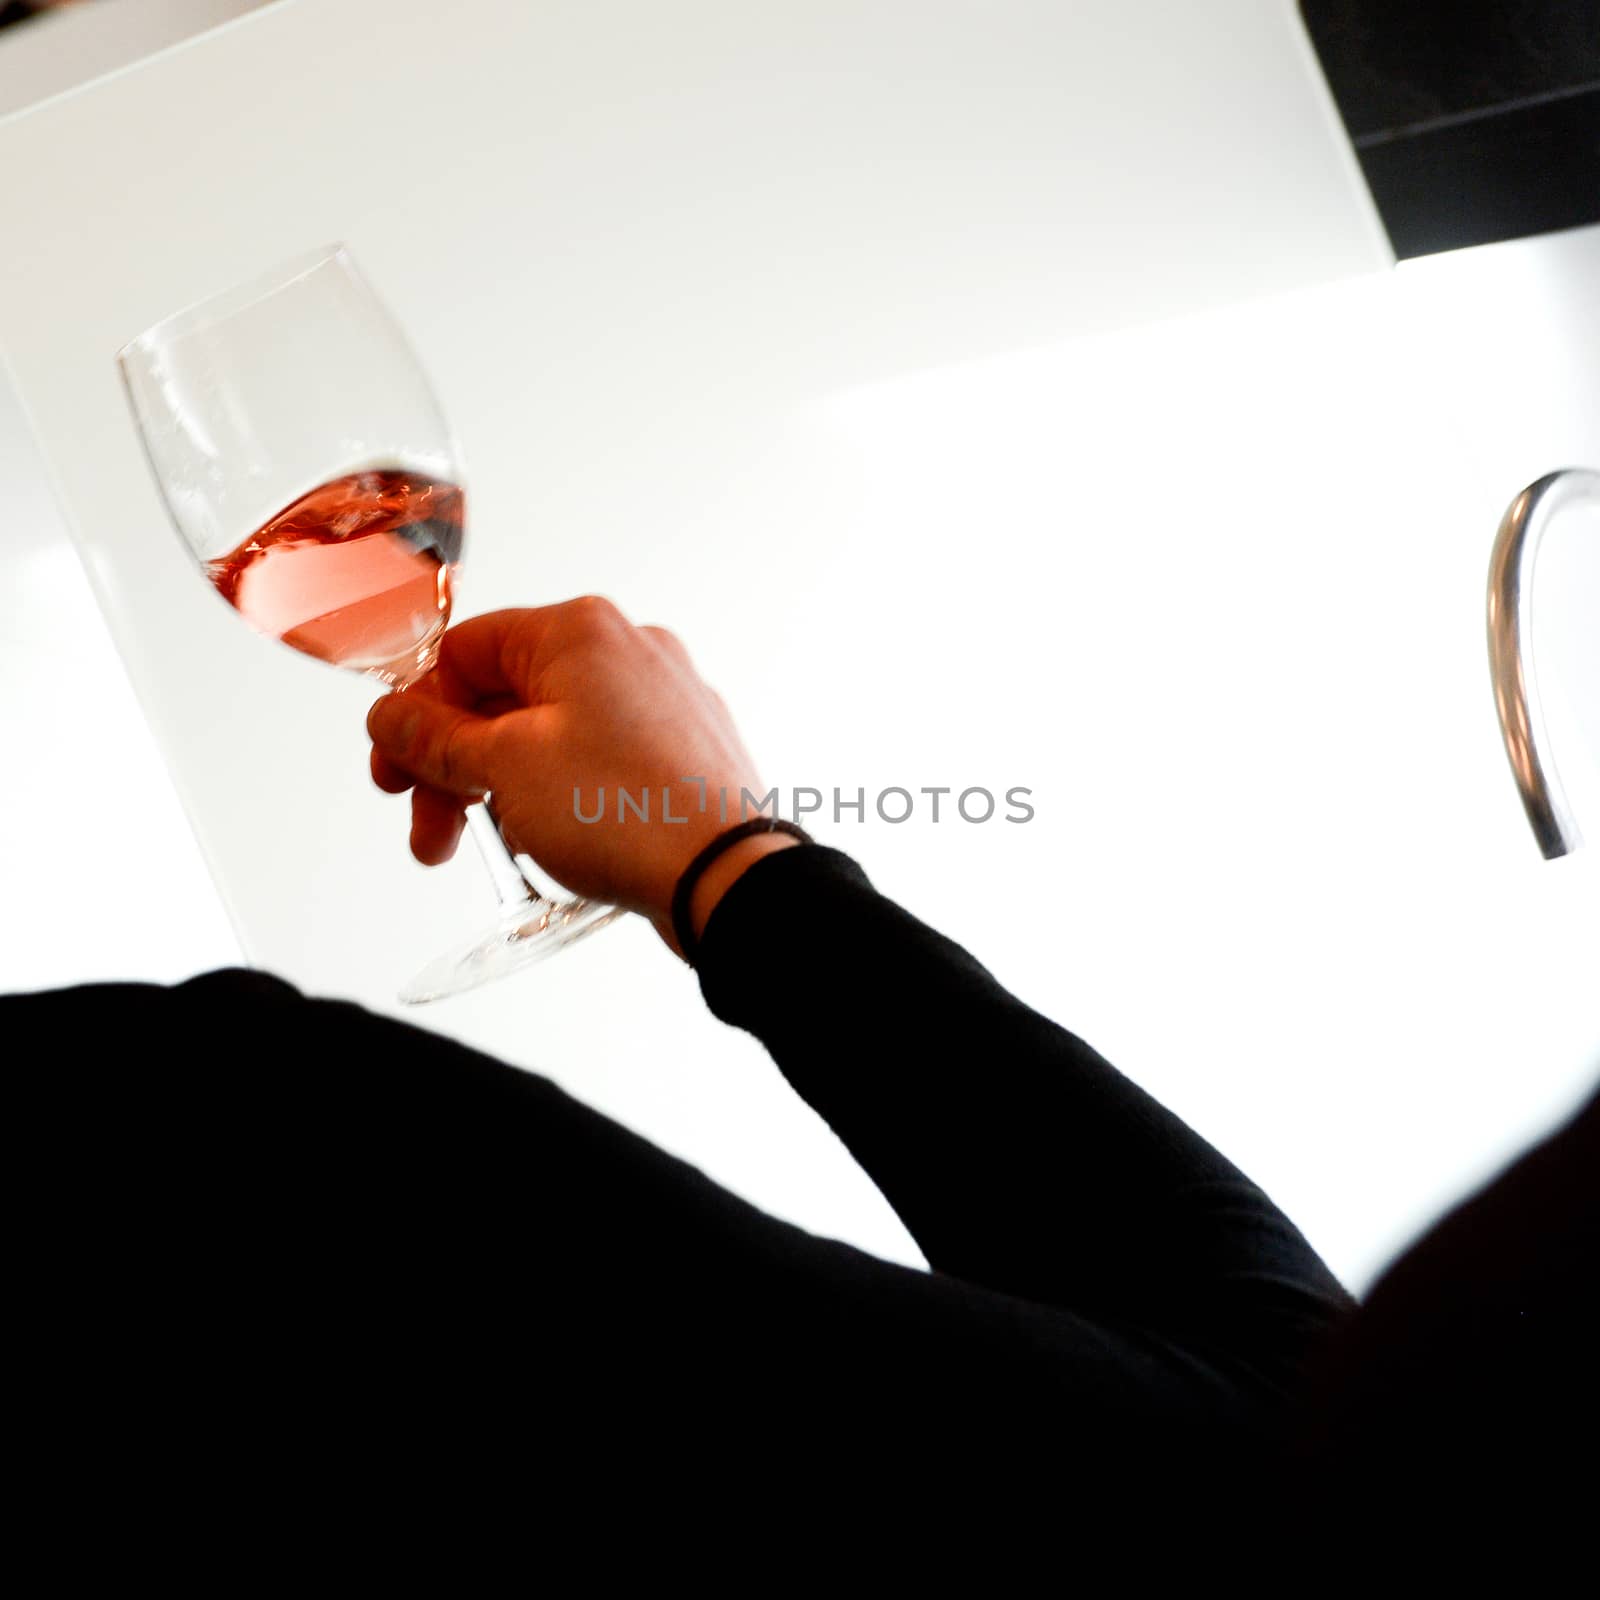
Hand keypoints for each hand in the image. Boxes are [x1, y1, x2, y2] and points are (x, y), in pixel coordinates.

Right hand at [366, 598, 798, 953]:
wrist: (726, 875)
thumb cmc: (629, 811)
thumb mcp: (504, 768)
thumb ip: (435, 739)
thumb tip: (392, 717)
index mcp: (579, 632)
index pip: (465, 651)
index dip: (417, 713)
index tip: (396, 768)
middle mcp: (628, 652)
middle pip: (505, 698)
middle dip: (455, 768)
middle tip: (430, 828)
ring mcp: (663, 701)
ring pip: (551, 734)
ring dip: (502, 789)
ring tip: (486, 849)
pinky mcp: (682, 751)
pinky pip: (598, 762)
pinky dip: (559, 795)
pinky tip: (547, 843)